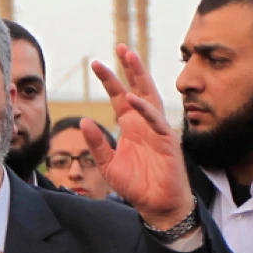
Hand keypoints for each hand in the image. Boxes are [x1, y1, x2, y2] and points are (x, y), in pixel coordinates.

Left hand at [85, 44, 194, 228]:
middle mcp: (145, 123)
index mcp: (131, 127)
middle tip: (120, 46)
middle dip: (130, 68)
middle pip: (138, 88)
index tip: (97, 64)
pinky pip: (155, 121)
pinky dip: (144, 109)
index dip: (110, 81)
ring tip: (130, 57)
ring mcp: (157, 130)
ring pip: (150, 97)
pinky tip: (132, 98)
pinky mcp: (167, 142)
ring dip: (140, 77)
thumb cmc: (136, 185)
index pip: (119, 97)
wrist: (157, 205)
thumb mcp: (108, 165)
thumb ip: (96, 144)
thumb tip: (84, 120)